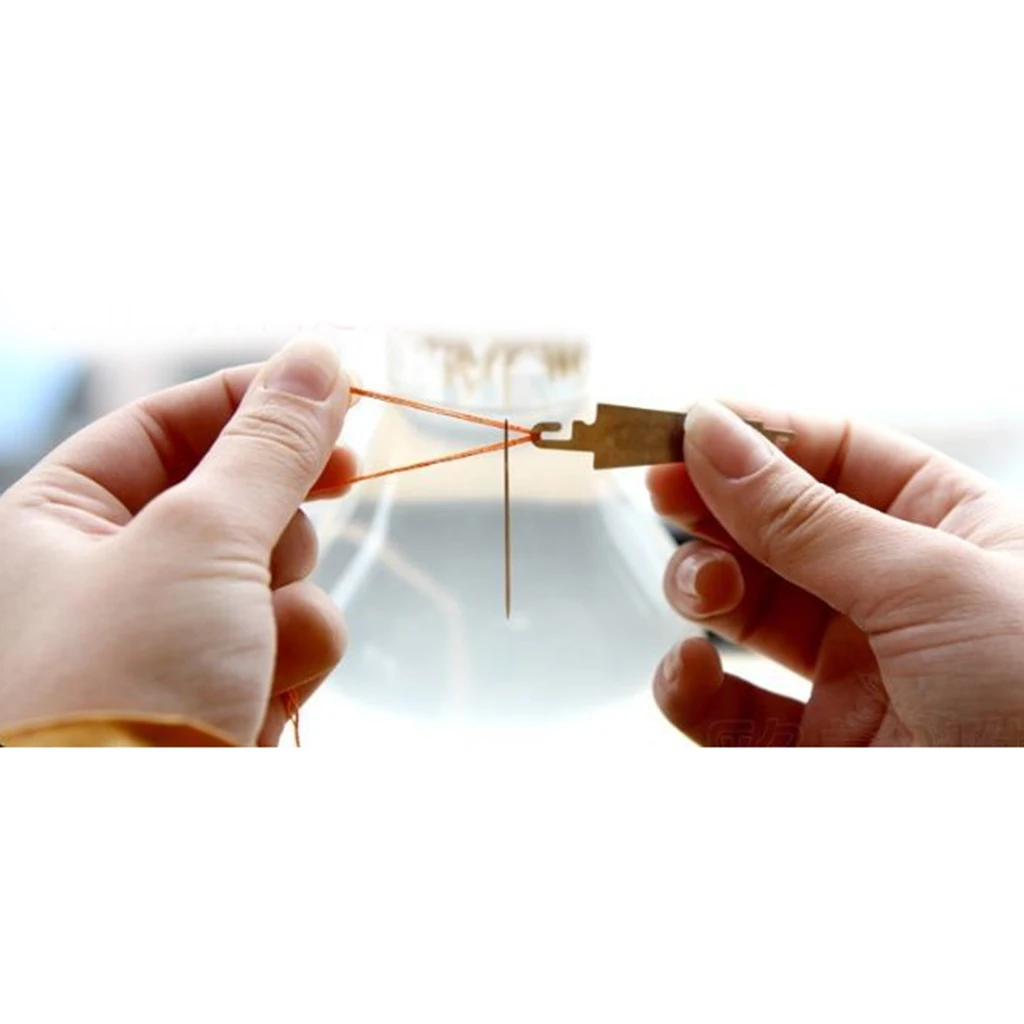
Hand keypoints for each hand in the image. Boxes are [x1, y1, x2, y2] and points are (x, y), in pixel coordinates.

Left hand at [0, 335, 356, 744]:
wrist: (127, 851)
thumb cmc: (126, 679)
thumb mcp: (197, 537)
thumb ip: (269, 445)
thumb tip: (321, 356)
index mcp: (61, 517)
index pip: (170, 421)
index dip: (255, 401)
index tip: (339, 393)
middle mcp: (109, 572)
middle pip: (238, 497)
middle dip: (273, 523)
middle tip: (301, 518)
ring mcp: (169, 637)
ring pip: (278, 571)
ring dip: (284, 602)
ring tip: (250, 650)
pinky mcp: (221, 689)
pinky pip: (290, 636)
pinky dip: (292, 657)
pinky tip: (262, 696)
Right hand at [647, 400, 1023, 745]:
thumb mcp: (927, 582)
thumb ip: (803, 516)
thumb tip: (711, 434)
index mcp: (948, 530)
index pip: (834, 455)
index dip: (757, 437)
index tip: (682, 429)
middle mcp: (894, 596)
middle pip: (774, 527)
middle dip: (716, 510)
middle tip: (663, 494)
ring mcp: (853, 673)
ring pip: (742, 610)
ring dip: (702, 589)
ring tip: (705, 592)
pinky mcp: (816, 748)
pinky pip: (728, 707)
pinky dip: (690, 687)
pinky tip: (692, 671)